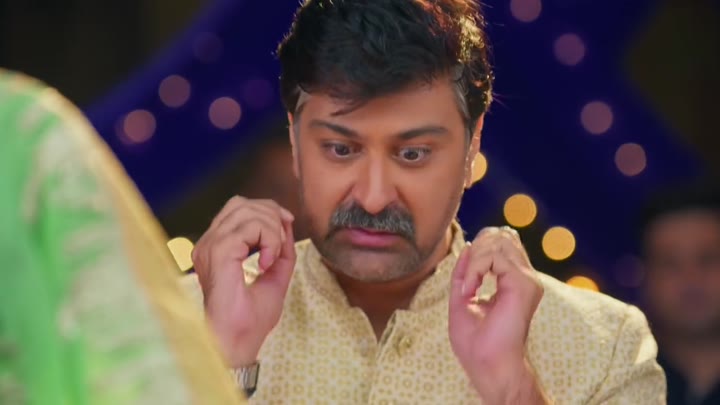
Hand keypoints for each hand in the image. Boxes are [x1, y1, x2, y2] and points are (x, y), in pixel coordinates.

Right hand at [192, 196, 295, 366]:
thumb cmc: (250, 319)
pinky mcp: (219, 252)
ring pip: (247, 212)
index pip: (237, 208)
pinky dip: (268, 240)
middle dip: (271, 215)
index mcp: (216, 248)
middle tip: (280, 243)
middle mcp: (208, 244)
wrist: (238, 341)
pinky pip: (250, 227)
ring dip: (272, 230)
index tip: (286, 224)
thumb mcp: (275, 276)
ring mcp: (210, 246)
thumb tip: (287, 222)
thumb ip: (281, 250)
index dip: (266, 209)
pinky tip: (266, 263)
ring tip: (272, 257)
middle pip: (241, 204)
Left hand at [448, 226, 547, 403]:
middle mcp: (525, 278)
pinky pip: (495, 256)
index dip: (479, 247)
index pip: (502, 242)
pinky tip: (470, 289)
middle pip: (502, 235)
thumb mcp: (462, 299)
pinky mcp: (524, 284)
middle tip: (466, 280)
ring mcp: (528, 280)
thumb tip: (466, 246)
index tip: (465, 280)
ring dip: (473, 259)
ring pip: (498, 242)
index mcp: (514, 281)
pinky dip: (475, 268)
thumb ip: (464, 273)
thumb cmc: (476, 344)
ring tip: (467, 287)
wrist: (488, 365)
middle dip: (476, 248)